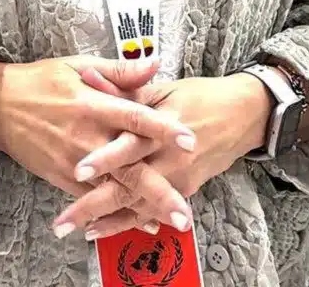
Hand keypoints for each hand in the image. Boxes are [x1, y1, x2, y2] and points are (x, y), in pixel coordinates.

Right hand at [0, 57, 195, 227]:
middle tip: (185, 209)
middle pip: (128, 165)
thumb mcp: (79, 65)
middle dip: (158, 189)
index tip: (189, 139)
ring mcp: (73, 160)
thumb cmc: (42, 81)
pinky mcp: (61, 176)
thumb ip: (119, 70)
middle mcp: (86, 136)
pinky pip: (90, 198)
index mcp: (92, 103)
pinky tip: (136, 220)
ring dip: (141, 207)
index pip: (134, 116)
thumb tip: (154, 63)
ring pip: (112, 188)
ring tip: (168, 222)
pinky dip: (114, 211)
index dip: (162, 128)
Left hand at [52, 72, 271, 239]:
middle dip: (95, 203)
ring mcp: (178, 178)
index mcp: (163, 126)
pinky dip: (127, 222)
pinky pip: (151, 211)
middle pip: (129, 184)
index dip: (104, 158)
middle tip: (65, 219)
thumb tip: (88, 78)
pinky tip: (103, 230)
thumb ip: (123, 88)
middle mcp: (171, 158)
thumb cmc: (199, 95)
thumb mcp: (162, 88)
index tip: (77, 169)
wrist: (243, 114)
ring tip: (77, 229)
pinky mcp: (184, 190)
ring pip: (138, 205)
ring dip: (106, 220)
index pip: (129, 144)